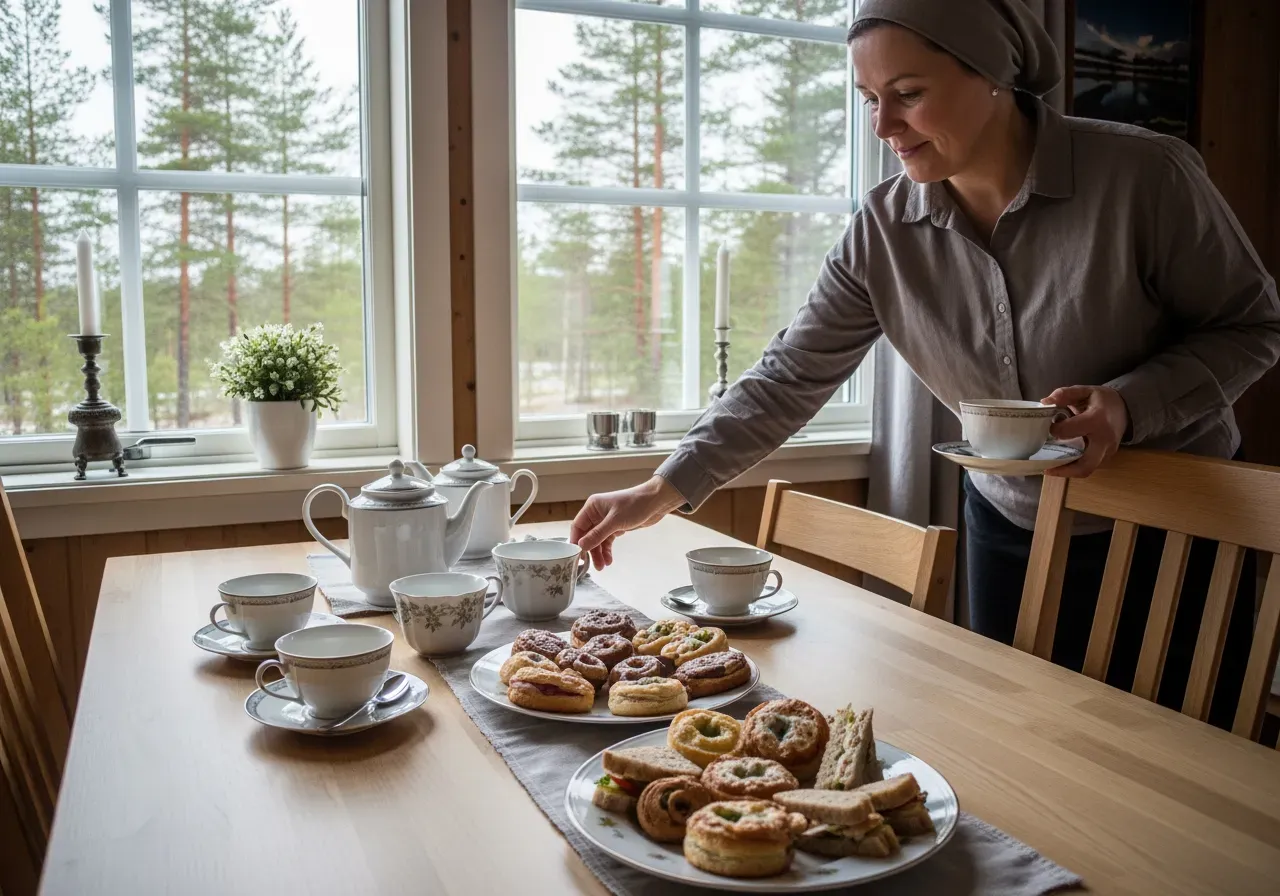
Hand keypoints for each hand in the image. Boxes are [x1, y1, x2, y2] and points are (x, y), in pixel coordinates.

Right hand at [570, 475, 684, 569]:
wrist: (656, 502)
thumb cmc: (635, 505)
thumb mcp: (615, 521)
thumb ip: (597, 534)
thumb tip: (581, 546)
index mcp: (592, 506)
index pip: (578, 526)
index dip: (576, 542)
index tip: (577, 557)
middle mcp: (597, 513)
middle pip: (587, 535)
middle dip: (590, 550)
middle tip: (593, 566)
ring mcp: (606, 520)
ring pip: (597, 540)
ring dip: (599, 553)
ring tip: (602, 566)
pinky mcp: (616, 526)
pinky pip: (607, 540)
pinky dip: (607, 550)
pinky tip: (609, 559)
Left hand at [1040, 385, 1130, 477]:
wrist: (1126, 408)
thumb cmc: (1102, 400)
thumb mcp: (1085, 391)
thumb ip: (1065, 394)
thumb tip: (1045, 401)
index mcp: (1097, 420)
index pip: (1070, 431)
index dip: (1055, 430)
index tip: (1047, 427)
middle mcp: (1105, 439)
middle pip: (1084, 465)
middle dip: (1062, 469)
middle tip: (1044, 466)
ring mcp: (1108, 451)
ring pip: (1086, 470)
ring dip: (1067, 471)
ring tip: (1050, 466)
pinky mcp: (1108, 457)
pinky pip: (1090, 467)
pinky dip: (1075, 467)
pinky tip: (1063, 461)